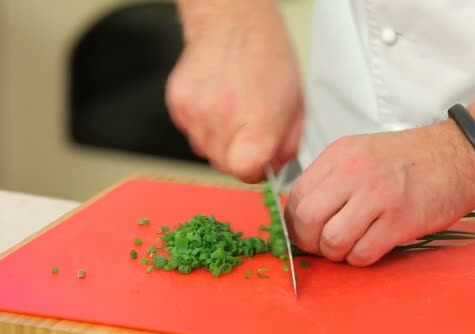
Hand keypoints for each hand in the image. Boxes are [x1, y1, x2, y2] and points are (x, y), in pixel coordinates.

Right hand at [165, 1, 302, 182]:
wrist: (232, 21)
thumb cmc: (266, 56)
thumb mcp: (295, 103)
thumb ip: (287, 144)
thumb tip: (275, 169)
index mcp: (257, 122)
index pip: (244, 171)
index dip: (253, 171)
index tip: (258, 162)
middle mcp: (223, 119)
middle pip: (224, 165)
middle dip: (237, 155)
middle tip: (247, 128)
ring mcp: (196, 112)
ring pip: (204, 150)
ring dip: (219, 139)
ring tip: (232, 109)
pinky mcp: (178, 104)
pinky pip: (190, 131)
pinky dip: (203, 124)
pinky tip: (216, 101)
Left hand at [284, 120, 474, 265]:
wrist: (460, 153)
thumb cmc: (409, 158)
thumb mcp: (361, 153)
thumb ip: (331, 179)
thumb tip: (305, 215)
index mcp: (339, 155)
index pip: (296, 196)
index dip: (295, 222)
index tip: (306, 232)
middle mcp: (352, 172)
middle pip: (306, 219)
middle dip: (309, 241)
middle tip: (323, 245)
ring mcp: (377, 196)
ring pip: (332, 240)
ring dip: (336, 253)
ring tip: (350, 246)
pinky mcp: (400, 220)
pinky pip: (362, 253)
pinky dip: (361, 258)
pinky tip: (371, 246)